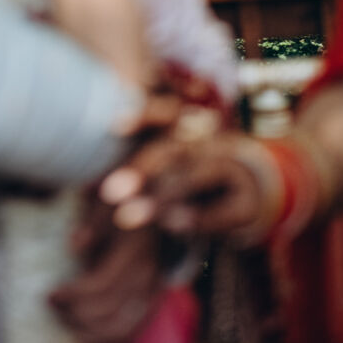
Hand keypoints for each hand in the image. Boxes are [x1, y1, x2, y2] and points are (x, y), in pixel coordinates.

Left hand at [50, 200, 165, 342]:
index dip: (73, 296)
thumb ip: (92, 222)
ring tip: (65, 318)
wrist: (153, 202)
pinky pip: (132, 331)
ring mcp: (152, 291)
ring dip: (89, 330)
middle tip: (52, 305)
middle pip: (109, 312)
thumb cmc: (122, 200)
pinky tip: (84, 330)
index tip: (50, 294)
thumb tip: (74, 246)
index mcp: (134, 252)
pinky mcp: (151, 300)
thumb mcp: (107, 201)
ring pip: (122, 329)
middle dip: (75, 314)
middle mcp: (147, 276)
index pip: (102, 286)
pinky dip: (108, 339)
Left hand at [99, 115, 276, 246]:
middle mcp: (208, 146)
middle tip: (109, 192)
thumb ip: (136, 169)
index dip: (143, 116)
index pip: (166, 116)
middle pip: (175, 151)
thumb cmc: (193, 177)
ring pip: (195, 178)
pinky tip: (171, 225)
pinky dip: (194, 217)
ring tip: (127, 216)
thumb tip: (87, 193)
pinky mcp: (245, 206)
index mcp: (188, 130)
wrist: (254, 192)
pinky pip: (220, 210)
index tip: (113, 126)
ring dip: (161, 198)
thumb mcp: (170, 163)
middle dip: (141, 170)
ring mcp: (229, 173)